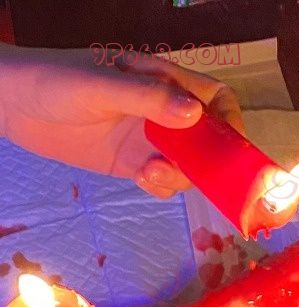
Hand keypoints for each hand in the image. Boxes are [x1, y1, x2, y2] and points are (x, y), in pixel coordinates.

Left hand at [0, 45, 242, 197]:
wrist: (13, 105)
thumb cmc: (54, 82)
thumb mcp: (101, 88)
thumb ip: (148, 100)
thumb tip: (195, 116)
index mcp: (162, 80)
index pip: (215, 99)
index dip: (230, 122)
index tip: (228, 148)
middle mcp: (162, 111)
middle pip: (208, 139)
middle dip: (208, 161)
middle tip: (192, 174)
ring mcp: (148, 138)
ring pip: (188, 165)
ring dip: (181, 177)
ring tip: (151, 174)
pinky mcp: (132, 162)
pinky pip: (162, 180)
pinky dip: (161, 186)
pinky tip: (142, 180)